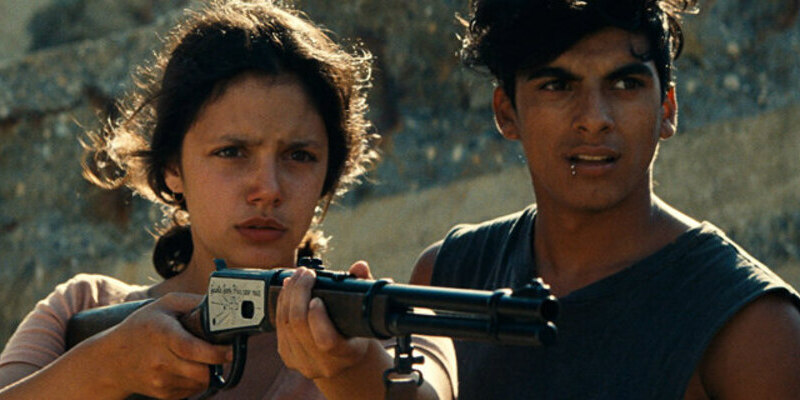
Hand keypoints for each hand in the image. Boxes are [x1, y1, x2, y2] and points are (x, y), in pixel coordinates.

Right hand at [90, 293, 231, 398]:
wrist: (112, 360)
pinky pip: (192, 390)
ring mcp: (160, 380)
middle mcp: (159, 360)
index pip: (192, 348)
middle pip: (201, 371)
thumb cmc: (142, 327)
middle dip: (217, 363)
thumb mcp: (164, 305)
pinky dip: (196, 379)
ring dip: (207, 370)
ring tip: (200, 356)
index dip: (216, 352)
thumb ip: (193, 302)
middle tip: (222, 351)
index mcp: (161, 334)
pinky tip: (187, 366)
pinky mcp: (163, 394)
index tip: (231, 348)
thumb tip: (220, 304)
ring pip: (200, 382)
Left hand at [276, 261, 376, 379]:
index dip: (317, 318)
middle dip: (299, 293)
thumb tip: (359, 266)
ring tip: (297, 276)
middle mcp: (323, 364)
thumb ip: (363, 288)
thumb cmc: (357, 334)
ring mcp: (302, 362)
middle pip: (299, 326)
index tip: (316, 298)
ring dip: (289, 294)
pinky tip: (288, 289)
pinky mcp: (288, 356)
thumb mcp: (365, 314)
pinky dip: (282, 303)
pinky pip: (279, 325)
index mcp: (347, 355)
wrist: (344, 361)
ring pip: (285, 323)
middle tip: (306, 273)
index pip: (326, 341)